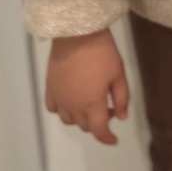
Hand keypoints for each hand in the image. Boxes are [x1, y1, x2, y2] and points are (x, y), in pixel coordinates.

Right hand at [45, 27, 129, 144]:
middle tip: (109, 107)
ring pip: (68, 119)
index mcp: (92, 104)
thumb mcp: (118, 73)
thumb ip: (122, 98)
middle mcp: (73, 106)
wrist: (76, 32)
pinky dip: (62, 109)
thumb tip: (121, 117)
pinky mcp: (49, 87)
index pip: (99, 131)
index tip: (114, 139)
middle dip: (97, 122)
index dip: (107, 138)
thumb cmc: (102, 51)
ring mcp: (59, 97)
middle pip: (84, 125)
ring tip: (90, 103)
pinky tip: (70, 99)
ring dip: (80, 117)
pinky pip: (53, 108)